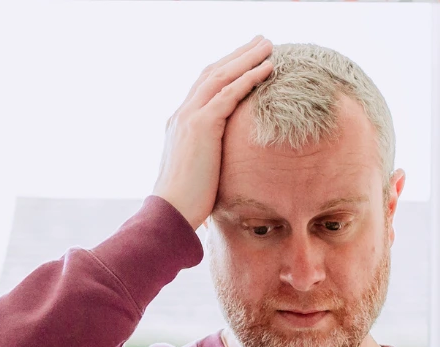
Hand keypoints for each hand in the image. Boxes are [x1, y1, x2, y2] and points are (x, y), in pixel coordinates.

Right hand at [153, 37, 275, 229]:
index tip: (247, 58)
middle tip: (262, 40)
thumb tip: (227, 168)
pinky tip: (268, 68)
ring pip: (222, 76)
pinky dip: (250, 78)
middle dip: (239, 54)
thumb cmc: (187, 203)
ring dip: (247, 58)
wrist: (170, 212)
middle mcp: (183, 113)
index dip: (227, 68)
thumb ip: (210, 159)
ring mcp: (190, 117)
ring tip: (269, 45)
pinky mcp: (202, 126)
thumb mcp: (200, 173)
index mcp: (181, 122)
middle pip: (214, 72)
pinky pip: (229, 94)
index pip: (205, 85)